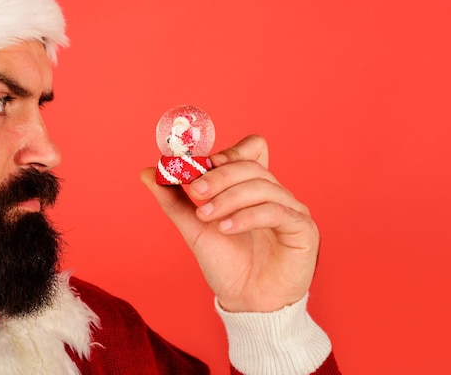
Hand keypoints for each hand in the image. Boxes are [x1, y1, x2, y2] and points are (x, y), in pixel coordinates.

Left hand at [140, 135, 319, 311]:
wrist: (246, 302)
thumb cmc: (227, 264)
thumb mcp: (195, 227)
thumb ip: (174, 199)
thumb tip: (146, 172)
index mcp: (254, 187)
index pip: (252, 149)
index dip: (228, 152)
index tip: (199, 167)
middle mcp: (276, 193)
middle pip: (251, 166)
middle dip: (219, 176)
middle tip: (195, 192)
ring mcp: (292, 209)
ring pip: (262, 186)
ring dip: (228, 198)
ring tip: (206, 217)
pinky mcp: (303, 229)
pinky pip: (276, 212)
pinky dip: (247, 216)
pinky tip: (225, 229)